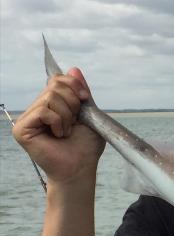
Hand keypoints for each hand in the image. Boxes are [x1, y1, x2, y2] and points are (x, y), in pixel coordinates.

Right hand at [12, 68, 104, 184]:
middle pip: (55, 85)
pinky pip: (43, 111)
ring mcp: (27, 118)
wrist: (81, 167)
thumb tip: (74, 68)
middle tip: (75, 121)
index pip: (57, 80)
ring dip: (67, 115)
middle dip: (73, 101)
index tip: (85, 98)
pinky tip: (59, 135)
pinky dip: (58, 122)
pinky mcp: (22, 129)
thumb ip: (81, 92)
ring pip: (51, 97)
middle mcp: (36, 109)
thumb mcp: (88, 114)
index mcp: (51, 105)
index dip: (73, 84)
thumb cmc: (86, 145)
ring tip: (67, 131)